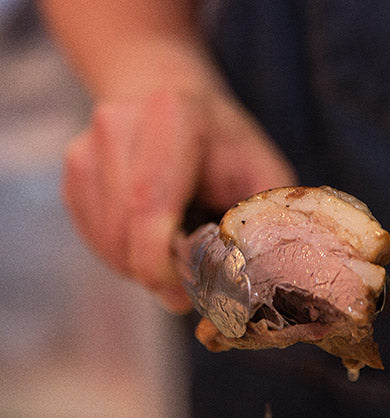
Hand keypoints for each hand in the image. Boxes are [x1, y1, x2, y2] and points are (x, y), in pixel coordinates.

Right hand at [63, 89, 296, 312]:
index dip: (159, 261)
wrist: (169, 96)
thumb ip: (259, 218)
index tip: (181, 294)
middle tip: (185, 288)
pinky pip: (92, 234)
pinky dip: (120, 253)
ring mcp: (88, 147)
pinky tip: (148, 239)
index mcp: (172, 117)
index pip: (149, 201)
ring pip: (105, 238)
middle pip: (123, 228)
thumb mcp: (261, 169)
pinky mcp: (74, 169)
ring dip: (138, 265)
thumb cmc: (222, 141)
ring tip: (173, 253)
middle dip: (153, 272)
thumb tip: (249, 282)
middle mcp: (119, 125)